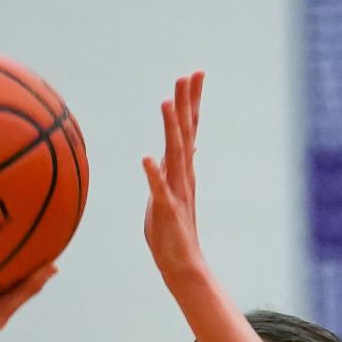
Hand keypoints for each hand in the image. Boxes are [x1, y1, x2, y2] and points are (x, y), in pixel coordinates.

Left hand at [143, 73, 205, 285]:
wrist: (183, 266)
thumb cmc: (173, 232)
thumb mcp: (172, 192)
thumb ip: (175, 168)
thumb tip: (187, 147)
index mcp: (183, 171)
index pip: (189, 130)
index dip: (191, 102)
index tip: (195, 74)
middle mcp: (183, 177)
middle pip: (185, 134)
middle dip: (186, 104)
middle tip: (188, 75)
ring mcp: (176, 193)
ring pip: (174, 155)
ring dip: (170, 129)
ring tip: (166, 103)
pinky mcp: (166, 211)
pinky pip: (159, 190)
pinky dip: (153, 174)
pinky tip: (146, 158)